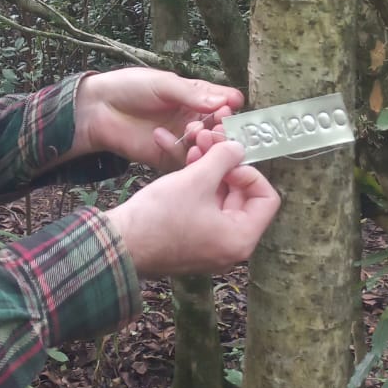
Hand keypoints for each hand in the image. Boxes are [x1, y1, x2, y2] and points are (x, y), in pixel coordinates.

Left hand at [73, 67, 244, 170]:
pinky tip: (161, 137)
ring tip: (194, 132)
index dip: (229, 106)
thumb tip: (222, 102)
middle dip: (220, 127)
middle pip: (218, 128)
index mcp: (196, 97)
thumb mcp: (162, 84)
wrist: (98, 108)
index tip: (229, 108)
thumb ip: (191, 94)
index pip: (223, 103)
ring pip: (204, 147)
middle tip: (218, 125)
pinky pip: (181, 160)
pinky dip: (177, 151)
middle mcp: (193, 119)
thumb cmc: (130, 87)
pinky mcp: (166, 157)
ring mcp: (181, 140)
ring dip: (203, 141)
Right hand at [106, 135, 280, 277]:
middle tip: (210, 141)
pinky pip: (206, 209)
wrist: (120, 244)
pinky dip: (200, 187)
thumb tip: (240, 148)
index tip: (228, 156)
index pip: (267, 198)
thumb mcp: (196, 179)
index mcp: (241, 238)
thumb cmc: (161, 216)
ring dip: (212, 171)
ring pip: (222, 200)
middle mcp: (231, 247)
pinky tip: (187, 162)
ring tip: (195, 145)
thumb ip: (224, 158)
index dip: (250, 171)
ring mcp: (211, 246)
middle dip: (227, 166)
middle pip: (244, 198)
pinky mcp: (192, 241)